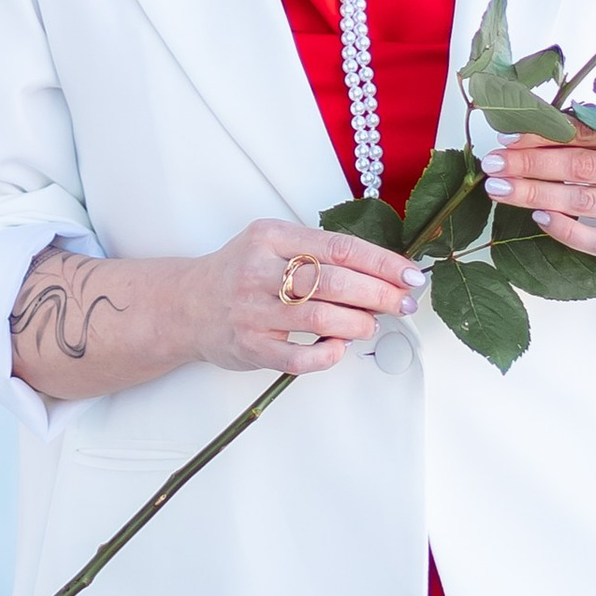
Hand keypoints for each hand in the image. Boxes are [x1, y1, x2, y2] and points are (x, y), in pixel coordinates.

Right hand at [184, 218, 421, 374]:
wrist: (186, 304)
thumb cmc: (240, 273)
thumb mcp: (272, 244)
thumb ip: (318, 253)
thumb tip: (380, 274)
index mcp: (271, 236)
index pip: (338, 247)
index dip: (381, 263)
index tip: (410, 275)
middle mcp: (259, 270)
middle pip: (334, 282)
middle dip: (379, 294)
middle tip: (404, 303)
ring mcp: (252, 311)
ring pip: (320, 319)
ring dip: (358, 324)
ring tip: (370, 325)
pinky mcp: (250, 346)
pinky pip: (298, 358)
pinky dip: (327, 355)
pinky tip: (339, 348)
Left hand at [482, 125, 595, 309]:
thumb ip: (589, 131)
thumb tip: (526, 120)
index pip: (584, 133)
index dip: (542, 135)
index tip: (505, 138)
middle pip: (579, 167)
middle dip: (529, 164)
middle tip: (492, 165)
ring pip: (582, 202)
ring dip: (534, 195)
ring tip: (499, 189)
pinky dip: (565, 230)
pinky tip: (538, 217)